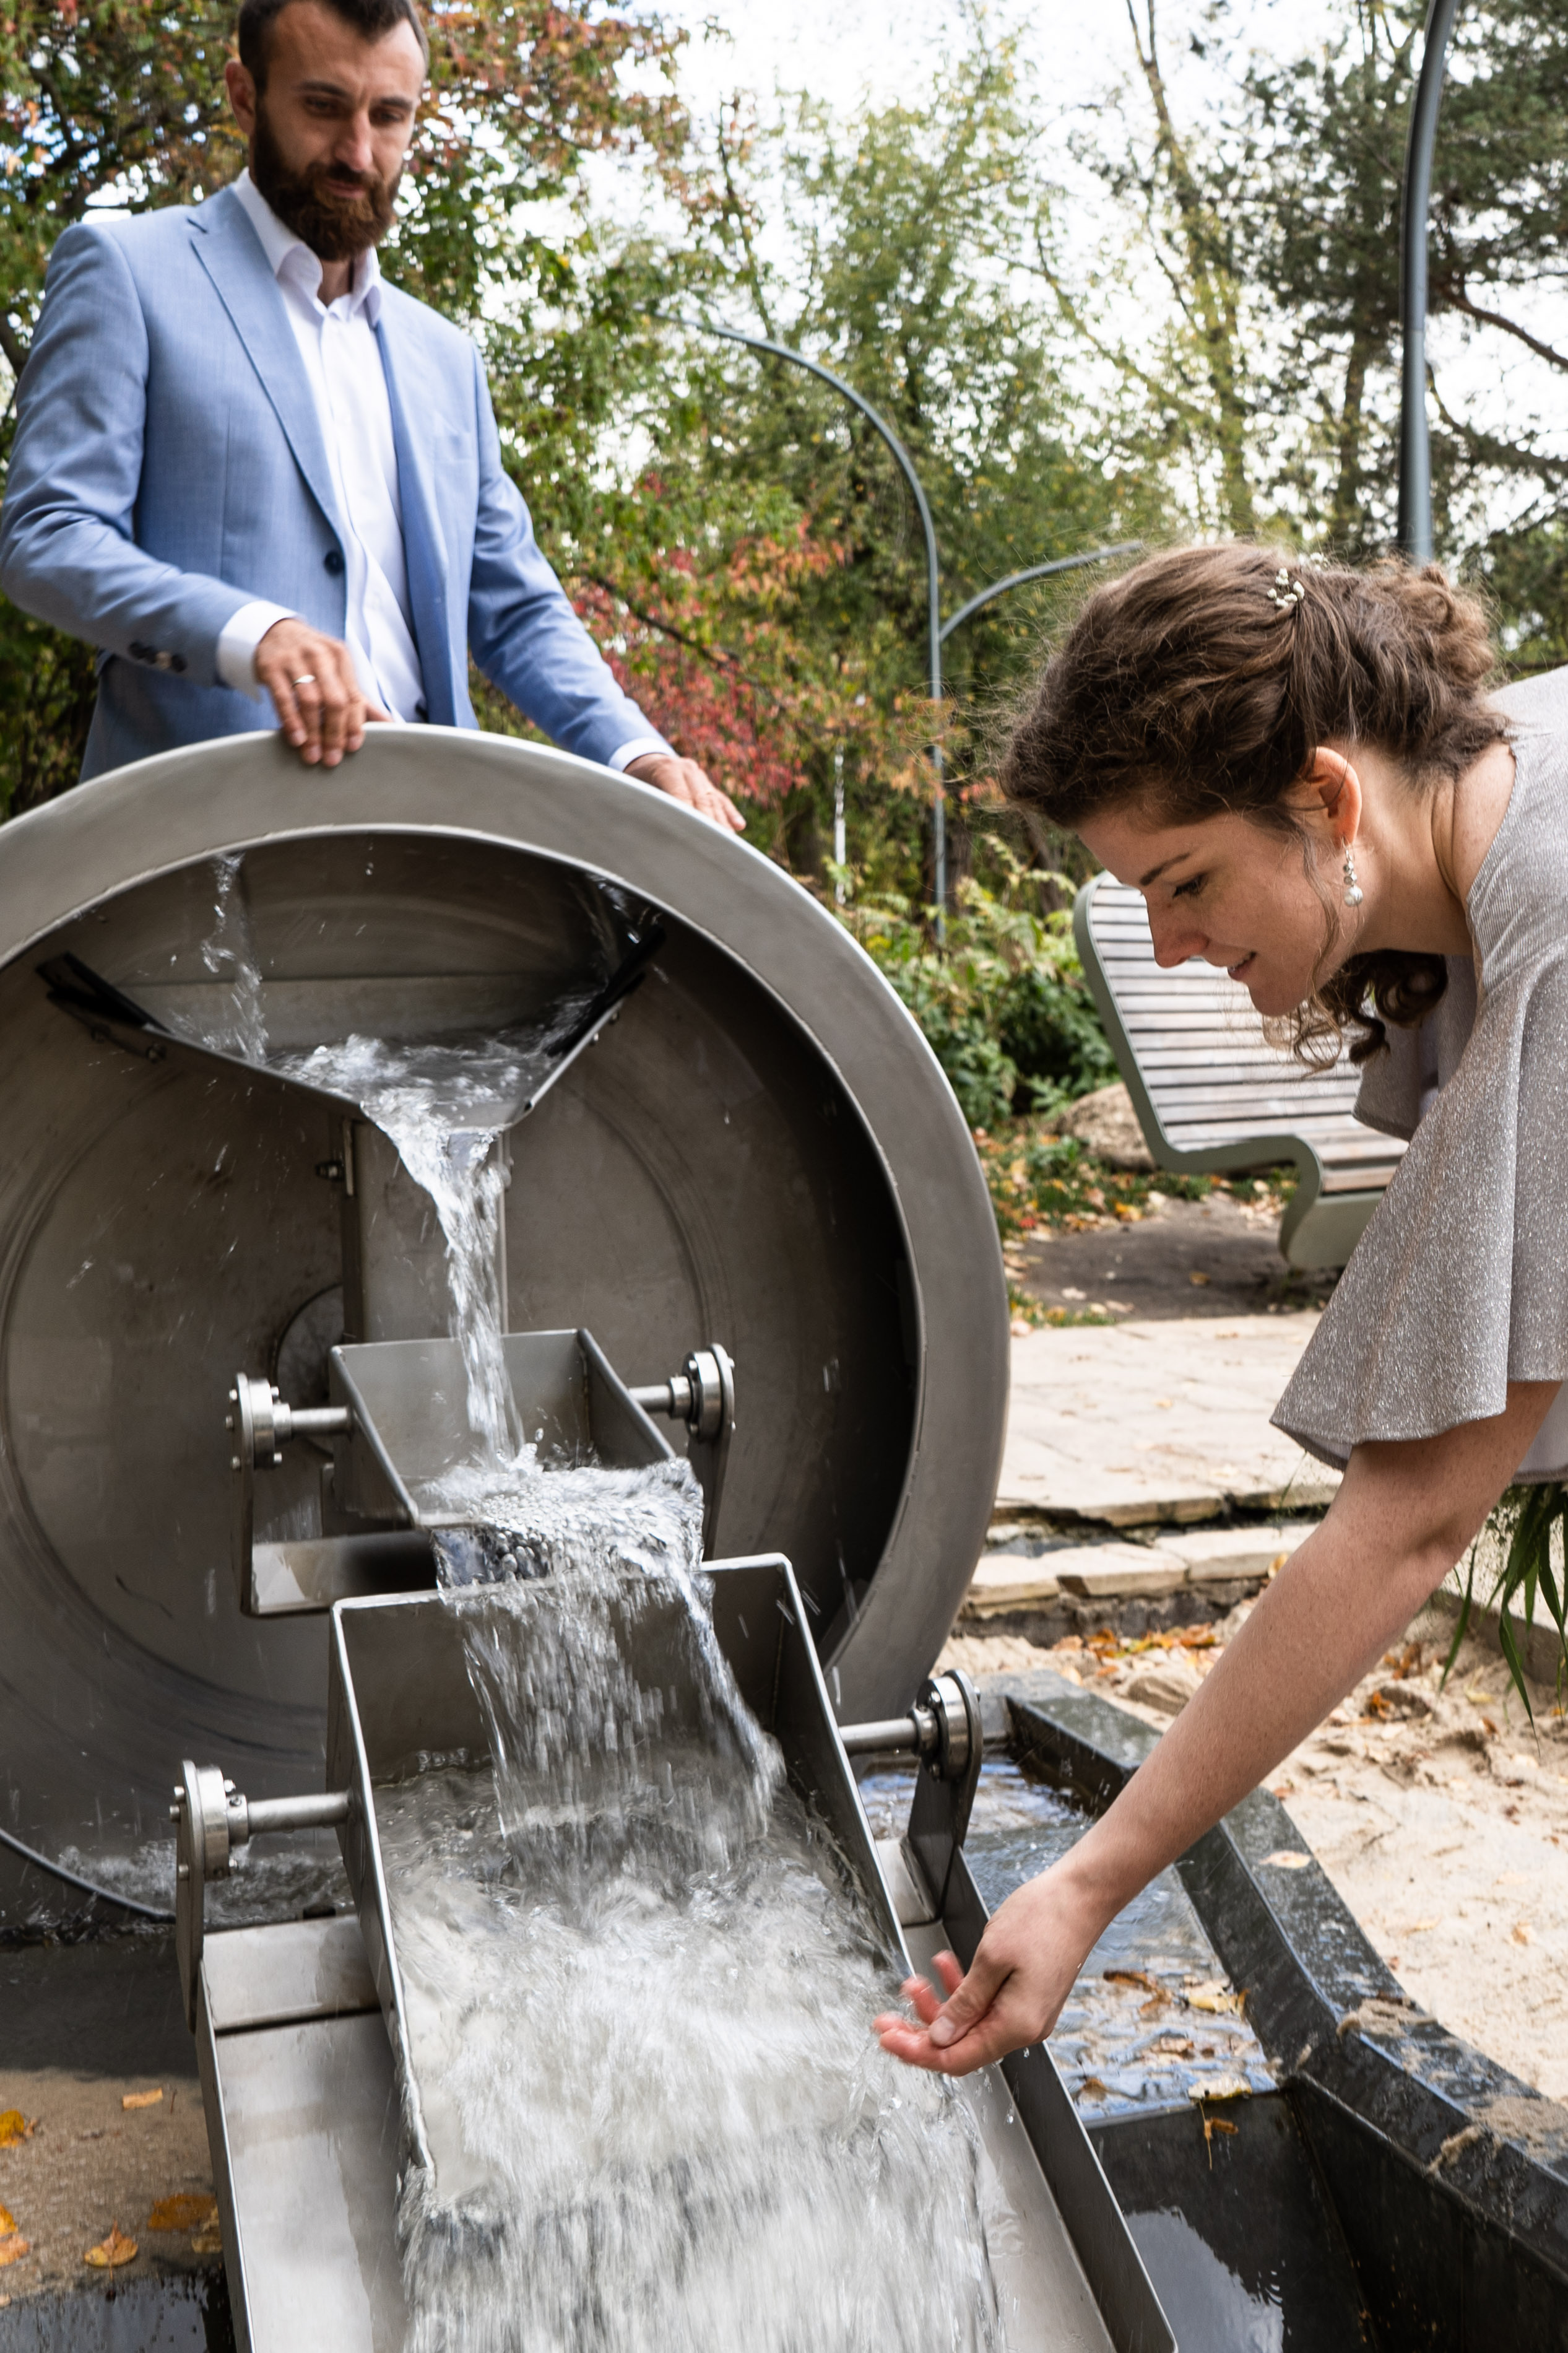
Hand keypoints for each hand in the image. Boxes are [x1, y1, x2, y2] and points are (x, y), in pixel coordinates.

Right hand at [254, 617, 387, 768]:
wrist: (275, 631)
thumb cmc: (312, 658)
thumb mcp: (337, 671)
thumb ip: (359, 699)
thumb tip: (390, 724)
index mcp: (341, 657)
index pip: (353, 696)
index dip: (354, 724)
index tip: (352, 747)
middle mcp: (320, 655)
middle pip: (334, 700)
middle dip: (335, 733)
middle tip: (332, 758)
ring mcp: (294, 659)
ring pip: (309, 700)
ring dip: (313, 732)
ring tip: (312, 754)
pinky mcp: (271, 666)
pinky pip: (283, 697)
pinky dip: (291, 720)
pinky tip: (296, 739)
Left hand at [625, 752, 745, 833]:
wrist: (647, 759)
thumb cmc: (636, 780)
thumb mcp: (634, 788)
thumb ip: (646, 804)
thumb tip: (652, 830)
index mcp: (668, 769)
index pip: (682, 796)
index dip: (689, 816)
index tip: (694, 835)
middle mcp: (688, 770)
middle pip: (702, 800)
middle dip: (710, 824)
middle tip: (715, 845)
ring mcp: (700, 776)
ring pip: (714, 801)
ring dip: (722, 823)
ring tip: (729, 842)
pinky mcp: (707, 784)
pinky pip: (720, 799)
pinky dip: (729, 813)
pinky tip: (739, 826)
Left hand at [873, 1861, 1103, 2076]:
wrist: (1081, 1896)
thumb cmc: (1045, 1919)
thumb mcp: (992, 1958)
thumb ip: (964, 2002)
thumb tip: (940, 2036)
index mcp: (1017, 2025)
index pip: (957, 2058)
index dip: (918, 2052)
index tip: (889, 2038)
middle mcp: (1024, 2027)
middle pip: (961, 2044)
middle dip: (921, 2029)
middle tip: (888, 2017)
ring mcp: (1026, 2013)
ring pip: (970, 2022)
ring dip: (940, 2003)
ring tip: (915, 1980)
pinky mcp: (1026, 1996)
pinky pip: (986, 2004)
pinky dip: (963, 1989)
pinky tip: (945, 1966)